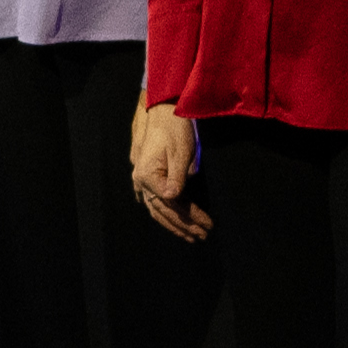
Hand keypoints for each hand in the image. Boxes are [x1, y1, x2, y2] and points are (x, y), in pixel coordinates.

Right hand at [130, 100, 205, 242]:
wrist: (162, 111)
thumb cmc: (173, 128)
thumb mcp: (180, 151)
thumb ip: (177, 176)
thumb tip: (174, 197)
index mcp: (148, 175)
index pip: (172, 203)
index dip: (191, 216)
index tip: (207, 224)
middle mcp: (141, 181)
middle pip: (164, 210)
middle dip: (184, 225)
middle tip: (202, 236)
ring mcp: (141, 180)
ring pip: (157, 209)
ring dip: (175, 224)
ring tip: (191, 236)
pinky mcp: (146, 177)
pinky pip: (154, 201)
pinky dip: (164, 214)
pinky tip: (169, 222)